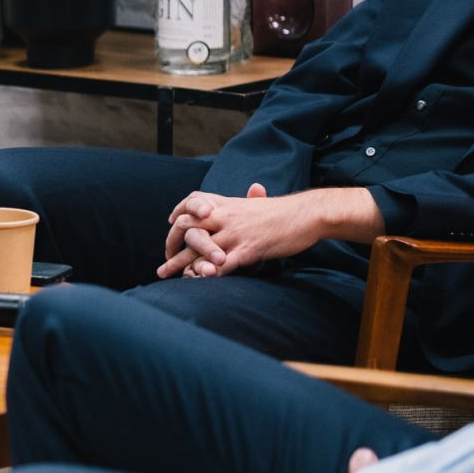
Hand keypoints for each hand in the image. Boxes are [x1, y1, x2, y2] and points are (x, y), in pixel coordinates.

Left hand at [156, 182, 323, 278]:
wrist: (308, 214)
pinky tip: (196, 281)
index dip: (178, 214)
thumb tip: (251, 192)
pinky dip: (207, 273)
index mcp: (227, 204)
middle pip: (187, 227)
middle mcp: (226, 217)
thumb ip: (247, 201)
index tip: (170, 224)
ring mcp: (236, 233)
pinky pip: (222, 263)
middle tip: (165, 258)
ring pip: (199, 248)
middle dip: (172, 243)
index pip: (192, 204)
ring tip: (165, 273)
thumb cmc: (285, 212)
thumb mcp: (258, 203)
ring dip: (180, 263)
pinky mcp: (248, 249)